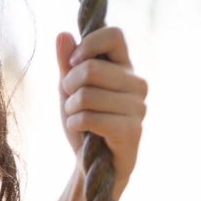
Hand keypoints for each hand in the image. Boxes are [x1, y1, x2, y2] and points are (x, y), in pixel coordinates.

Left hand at [56, 26, 147, 200]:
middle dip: (68, 86)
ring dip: (70, 110)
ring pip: (87, 95)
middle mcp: (137, 83)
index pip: (114, 35)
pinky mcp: (132, 130)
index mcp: (125, 67)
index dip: (88, 45)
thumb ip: (66, 64)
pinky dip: (75, 124)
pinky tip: (80, 132)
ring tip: (75, 118)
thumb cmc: (83, 124)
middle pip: (91, 68)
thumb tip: (62, 34)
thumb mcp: (69, 91)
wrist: (93, 166)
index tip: (73, 63)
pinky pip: (91, 118)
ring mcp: (138, 107)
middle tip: (69, 101)